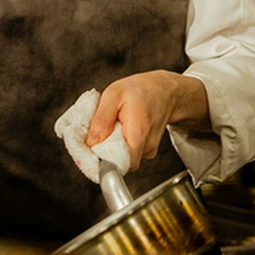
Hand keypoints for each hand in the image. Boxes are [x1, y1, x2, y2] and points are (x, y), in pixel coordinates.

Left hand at [85, 71, 208, 170]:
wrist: (165, 90)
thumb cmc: (140, 90)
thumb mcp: (113, 94)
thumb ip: (101, 119)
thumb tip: (90, 142)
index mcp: (138, 133)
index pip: (120, 164)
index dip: (103, 161)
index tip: (93, 150)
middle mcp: (147, 146)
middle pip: (120, 162)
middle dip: (106, 150)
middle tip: (103, 129)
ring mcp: (149, 150)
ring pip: (124, 157)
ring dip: (114, 144)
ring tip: (116, 124)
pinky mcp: (148, 150)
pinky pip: (130, 152)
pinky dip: (122, 142)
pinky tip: (124, 127)